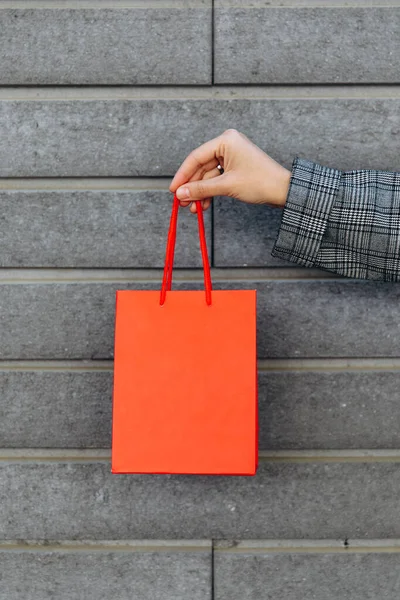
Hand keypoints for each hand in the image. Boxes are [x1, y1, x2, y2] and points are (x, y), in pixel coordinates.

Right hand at [169, 129, 290, 212]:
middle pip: (201, 167)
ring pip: (208, 175)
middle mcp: (227, 144)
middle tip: (181, 203)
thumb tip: (180, 194)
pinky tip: (203, 204)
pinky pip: (217, 179)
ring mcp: (231, 156)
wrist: (284, 190)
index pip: (196, 157)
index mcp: (225, 141)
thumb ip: (201, 189)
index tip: (173, 190)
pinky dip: (210, 192)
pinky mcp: (235, 167)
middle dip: (191, 187)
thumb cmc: (260, 182)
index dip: (182, 175)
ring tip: (192, 209)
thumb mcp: (227, 186)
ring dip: (200, 192)